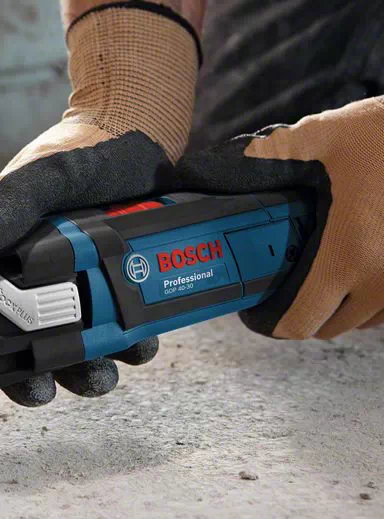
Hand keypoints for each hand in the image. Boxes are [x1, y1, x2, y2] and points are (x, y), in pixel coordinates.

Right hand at [0, 2, 201, 406]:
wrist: (139, 136)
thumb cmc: (78, 153)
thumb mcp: (43, 176)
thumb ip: (10, 204)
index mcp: (4, 259)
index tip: (15, 384)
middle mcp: (37, 279)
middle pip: (34, 345)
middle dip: (50, 375)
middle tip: (67, 385)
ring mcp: (79, 284)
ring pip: (78, 344)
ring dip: (91, 368)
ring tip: (109, 371)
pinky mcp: (115, 284)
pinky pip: (118, 326)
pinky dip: (129, 343)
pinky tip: (141, 344)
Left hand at [175, 96, 383, 339]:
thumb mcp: (315, 137)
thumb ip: (261, 158)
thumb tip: (208, 168)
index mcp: (346, 255)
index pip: (299, 324)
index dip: (270, 321)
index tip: (257, 305)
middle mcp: (381, 280)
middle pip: (328, 326)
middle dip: (301, 311)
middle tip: (285, 282)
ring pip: (363, 320)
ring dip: (338, 305)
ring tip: (321, 272)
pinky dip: (370, 299)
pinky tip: (357, 267)